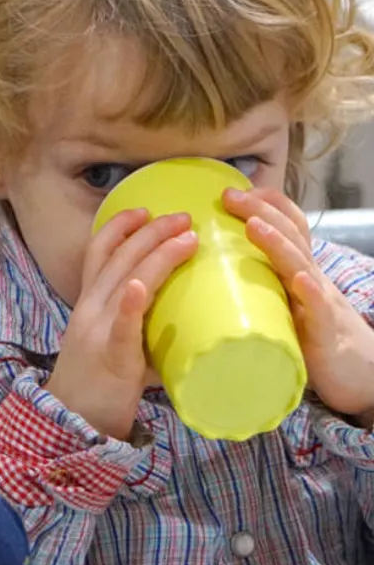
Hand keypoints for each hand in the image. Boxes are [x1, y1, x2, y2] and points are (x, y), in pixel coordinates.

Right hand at [46, 209, 197, 438]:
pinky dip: (132, 303)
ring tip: (188, 237)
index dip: (119, 226)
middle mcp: (90, 310)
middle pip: (117, 258)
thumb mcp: (114, 344)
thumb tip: (185, 318)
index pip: (99, 253)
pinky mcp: (111, 357)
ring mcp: (98, 331)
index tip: (144, 208)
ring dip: (157, 254)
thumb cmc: (98, 387)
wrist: (71, 424)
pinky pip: (121, 326)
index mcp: (90, 305)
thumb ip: (141, 327)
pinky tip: (143, 286)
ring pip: (125, 280)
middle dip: (151, 231)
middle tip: (183, 215)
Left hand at [224, 186, 373, 420]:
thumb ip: (256, 290)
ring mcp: (318, 303)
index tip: (234, 189)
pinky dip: (310, 292)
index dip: (266, 205)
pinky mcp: (324, 333)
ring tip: (254, 224)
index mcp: (297, 272)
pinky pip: (319, 309)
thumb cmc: (313, 340)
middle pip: (290, 236)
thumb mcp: (283, 306)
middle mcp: (309, 280)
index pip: (289, 227)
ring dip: (278, 243)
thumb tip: (206, 279)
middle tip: (229, 195)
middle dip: (261, 211)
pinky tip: (300, 280)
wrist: (358, 375)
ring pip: (300, 265)